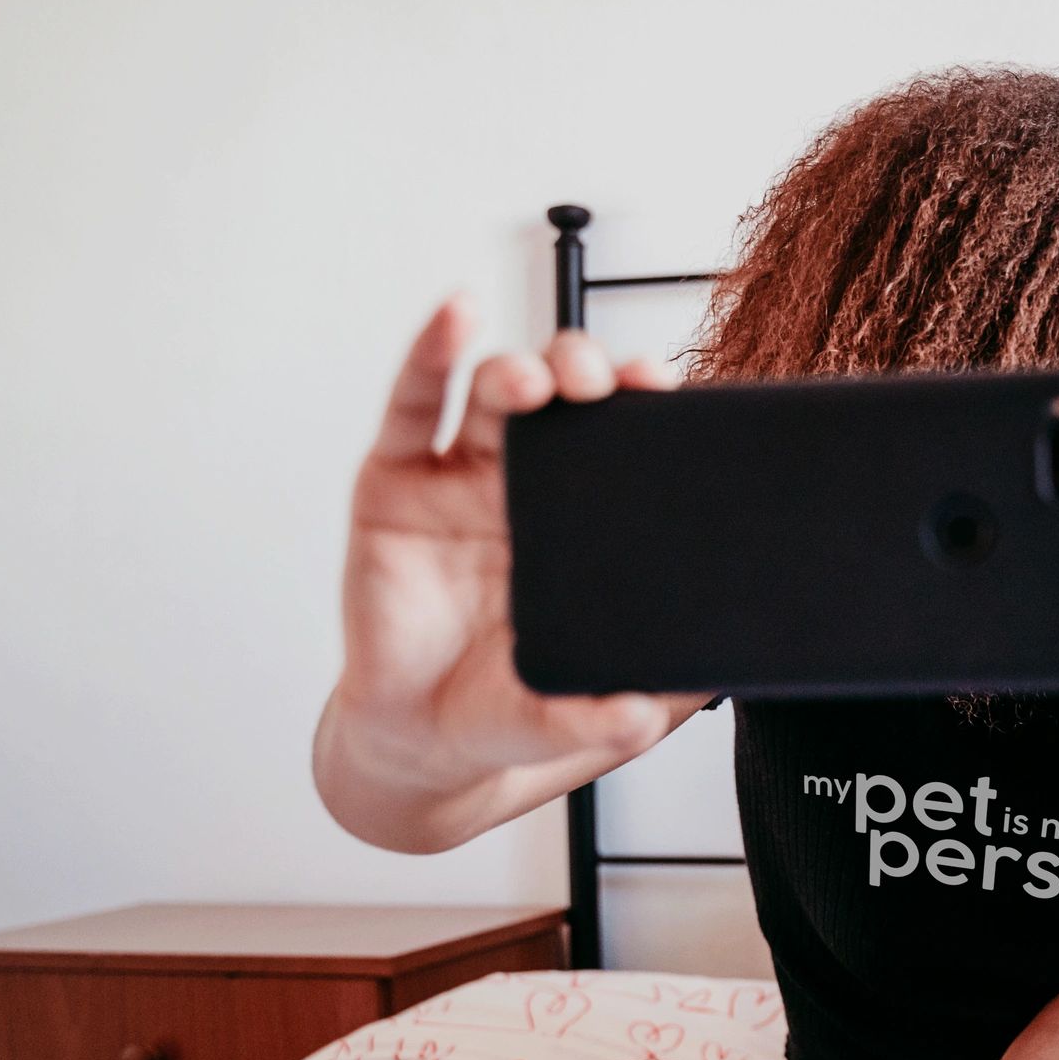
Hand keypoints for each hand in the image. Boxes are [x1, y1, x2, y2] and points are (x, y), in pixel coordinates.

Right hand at [332, 298, 706, 800]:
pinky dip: (431, 352)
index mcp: (587, 527)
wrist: (418, 742)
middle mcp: (526, 489)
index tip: (664, 390)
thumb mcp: (571, 718)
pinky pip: (412, 406)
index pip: (623, 445)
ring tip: (536, 383)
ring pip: (494, 394)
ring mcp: (459, 480)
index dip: (642, 408)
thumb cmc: (504, 709)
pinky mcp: (394, 484)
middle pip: (563, 401)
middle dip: (585, 372)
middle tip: (603, 381)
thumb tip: (645, 712)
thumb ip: (610, 716)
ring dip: (520, 370)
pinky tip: (454, 317)